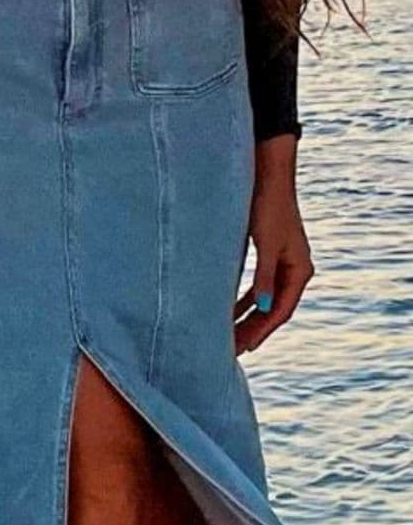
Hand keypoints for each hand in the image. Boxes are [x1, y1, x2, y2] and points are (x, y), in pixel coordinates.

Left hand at [234, 136, 311, 352]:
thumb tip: (263, 308)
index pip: (281, 310)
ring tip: (225, 336)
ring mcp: (280, 262)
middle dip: (251, 329)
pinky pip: (256, 286)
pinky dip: (241, 300)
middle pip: (273, 309)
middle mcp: (294, 269)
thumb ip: (264, 276)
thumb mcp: (266, 244)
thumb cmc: (267, 206)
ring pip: (263, 299)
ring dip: (245, 317)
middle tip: (229, 350)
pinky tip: (224, 310)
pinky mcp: (267, 254)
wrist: (266, 174)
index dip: (262, 331)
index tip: (242, 348)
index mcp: (299, 270)